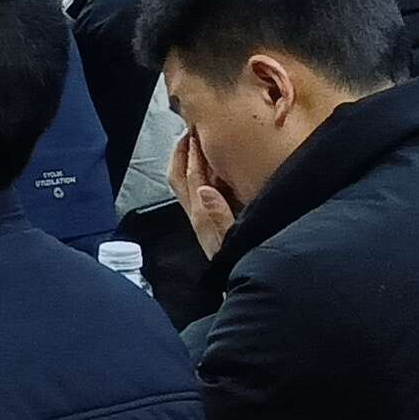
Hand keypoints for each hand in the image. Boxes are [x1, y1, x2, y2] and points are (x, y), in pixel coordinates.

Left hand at [172, 127, 237, 258]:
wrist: (238, 291)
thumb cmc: (239, 265)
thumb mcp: (233, 241)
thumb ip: (219, 216)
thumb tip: (205, 189)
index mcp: (201, 216)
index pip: (192, 176)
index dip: (192, 152)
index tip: (196, 129)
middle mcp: (196, 215)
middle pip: (180, 176)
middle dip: (182, 151)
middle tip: (190, 128)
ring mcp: (200, 220)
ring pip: (184, 184)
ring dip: (187, 161)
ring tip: (197, 142)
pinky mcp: (207, 225)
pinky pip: (195, 192)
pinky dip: (199, 174)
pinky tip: (212, 170)